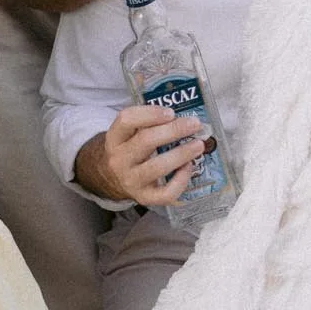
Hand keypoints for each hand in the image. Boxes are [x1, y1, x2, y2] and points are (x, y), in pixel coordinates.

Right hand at [74, 104, 204, 207]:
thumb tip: (178, 112)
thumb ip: (147, 120)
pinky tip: (189, 167)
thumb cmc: (129, 149)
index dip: (150, 113)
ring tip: (199, 145)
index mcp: (115, 138)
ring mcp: (131, 180)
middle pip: (146, 141)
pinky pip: (165, 193)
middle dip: (174, 130)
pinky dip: (180, 180)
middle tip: (195, 124)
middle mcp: (119, 159)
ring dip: (181, 154)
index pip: (126, 120)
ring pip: (157, 167)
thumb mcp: (128, 133)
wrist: (111, 179)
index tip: (171, 112)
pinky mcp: (144, 197)